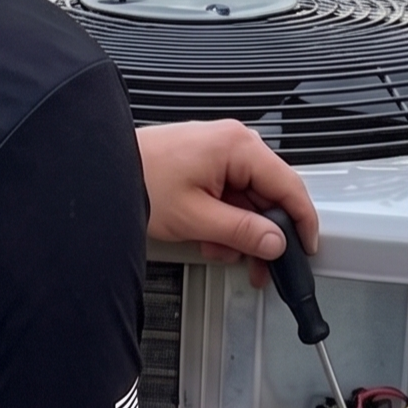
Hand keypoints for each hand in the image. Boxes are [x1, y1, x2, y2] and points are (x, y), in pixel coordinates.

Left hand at [136, 120, 317, 286]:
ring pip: (248, 197)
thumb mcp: (196, 217)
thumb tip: (275, 243)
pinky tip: (209, 236)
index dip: (302, 221)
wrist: (100, 170)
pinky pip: (229, 192)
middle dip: (261, 233)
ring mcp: (218, 150)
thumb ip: (242, 232)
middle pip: (269, 194)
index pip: (290, 185)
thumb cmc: (139, 179)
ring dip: (239, 229)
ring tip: (219, 250)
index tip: (306, 247)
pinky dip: (223, 218)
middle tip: (259, 265)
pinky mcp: (205, 160)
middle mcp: (233, 142)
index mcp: (237, 146)